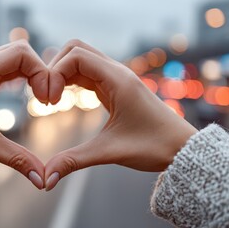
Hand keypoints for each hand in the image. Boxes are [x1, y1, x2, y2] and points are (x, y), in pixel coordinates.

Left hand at [0, 40, 49, 188]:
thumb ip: (17, 158)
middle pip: (20, 51)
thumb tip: (42, 178)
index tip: (45, 99)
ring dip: (31, 73)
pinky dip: (21, 75)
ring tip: (40, 96)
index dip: (41, 71)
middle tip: (45, 98)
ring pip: (13, 57)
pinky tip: (28, 91)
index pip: (21, 53)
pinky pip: (5, 66)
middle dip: (40, 71)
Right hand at [45, 40, 197, 190]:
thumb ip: (75, 161)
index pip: (76, 56)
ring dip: (62, 73)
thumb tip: (47, 178)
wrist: (181, 148)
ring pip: (81, 59)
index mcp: (118, 80)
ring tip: (52, 98)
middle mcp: (116, 72)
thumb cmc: (154, 146)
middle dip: (55, 67)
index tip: (50, 102)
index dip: (55, 73)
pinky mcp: (115, 87)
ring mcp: (116, 78)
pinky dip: (71, 79)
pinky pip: (88, 73)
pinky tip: (64, 97)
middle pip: (76, 49)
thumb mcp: (110, 152)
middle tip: (47, 96)